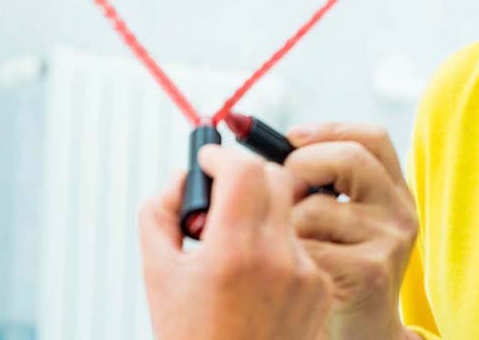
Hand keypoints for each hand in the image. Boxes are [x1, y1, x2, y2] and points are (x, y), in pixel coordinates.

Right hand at [139, 144, 333, 339]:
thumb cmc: (190, 336)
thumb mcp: (157, 274)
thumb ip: (160, 212)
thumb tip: (184, 176)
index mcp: (234, 253)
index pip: (243, 169)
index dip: (221, 156)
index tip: (207, 160)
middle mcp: (278, 258)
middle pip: (274, 177)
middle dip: (244, 175)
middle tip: (220, 193)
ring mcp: (305, 273)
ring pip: (289, 207)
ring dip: (261, 209)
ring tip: (234, 243)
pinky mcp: (320, 287)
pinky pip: (300, 241)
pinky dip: (277, 242)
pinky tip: (256, 273)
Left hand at [285, 123, 418, 339]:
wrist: (360, 332)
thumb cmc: (336, 267)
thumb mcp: (341, 219)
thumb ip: (321, 182)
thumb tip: (261, 145)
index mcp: (393, 191)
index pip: (372, 138)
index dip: (328, 130)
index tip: (291, 137)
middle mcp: (399, 211)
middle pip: (350, 158)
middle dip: (302, 165)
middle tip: (283, 190)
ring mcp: (388, 242)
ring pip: (317, 207)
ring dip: (288, 223)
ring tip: (291, 244)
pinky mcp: (369, 273)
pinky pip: (309, 247)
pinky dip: (291, 255)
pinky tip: (297, 269)